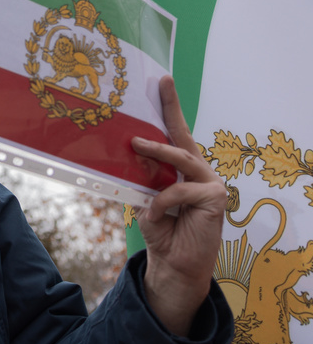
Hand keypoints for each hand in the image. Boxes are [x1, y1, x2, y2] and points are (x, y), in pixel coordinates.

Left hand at [131, 75, 225, 336]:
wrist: (174, 263)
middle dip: (170, 110)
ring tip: (135, 144)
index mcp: (182, 169)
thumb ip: (143, 177)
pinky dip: (162, 200)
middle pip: (183, 136)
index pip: (176, 134)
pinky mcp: (215, 197)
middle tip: (160, 85)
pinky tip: (155, 213)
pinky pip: (178, 190)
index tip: (162, 80)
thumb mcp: (145, 199)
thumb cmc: (161, 230)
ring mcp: (210, 183)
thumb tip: (128, 152)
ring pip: (180, 158)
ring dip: (156, 152)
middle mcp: (199, 171)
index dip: (170, 107)